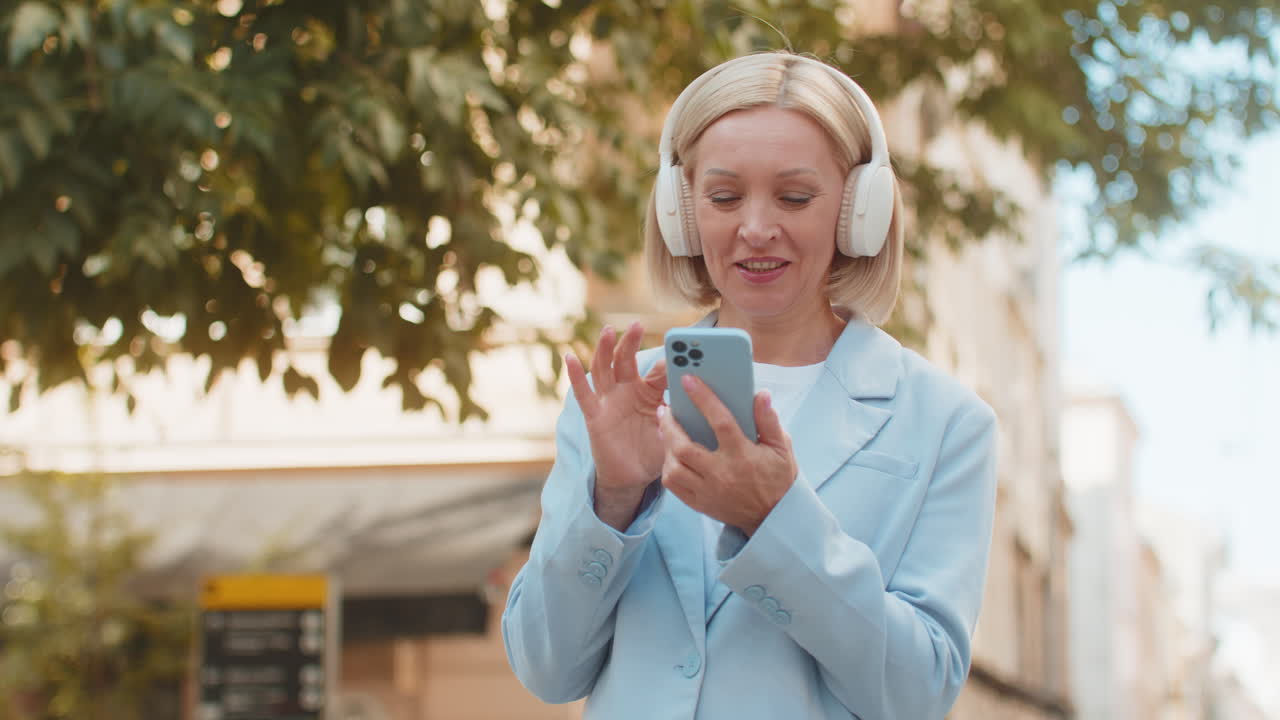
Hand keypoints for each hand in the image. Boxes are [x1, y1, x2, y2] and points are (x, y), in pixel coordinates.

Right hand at [565, 322, 667, 529]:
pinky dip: (575, 376)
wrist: (633, 478)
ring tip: (608, 331)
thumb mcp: (673, 430)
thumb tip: (699, 400)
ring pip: (604, 370)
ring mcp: (609, 401)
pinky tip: (570, 358)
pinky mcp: (595, 416)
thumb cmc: (655, 450)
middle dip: (630, 342)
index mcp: (650, 392)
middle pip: (626, 360)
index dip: (668, 363)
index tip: (680, 352)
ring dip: (604, 350)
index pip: (658, 371)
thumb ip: (682, 414)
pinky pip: (584, 395)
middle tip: (638, 324)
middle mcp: (627, 391)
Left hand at [657, 375, 797, 534]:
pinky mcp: (700, 504)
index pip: (720, 422)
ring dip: (666, 446)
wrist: (773, 518)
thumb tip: (760, 394)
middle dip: (669, 425)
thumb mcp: (782, 448)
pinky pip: (674, 486)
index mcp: (743, 456)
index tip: (689, 380)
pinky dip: (668, 467)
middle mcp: (722, 474)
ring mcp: (708, 491)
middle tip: (664, 409)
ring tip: (665, 430)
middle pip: (684, 448)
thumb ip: (768, 420)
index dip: (703, 398)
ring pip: (674, 468)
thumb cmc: (777, 478)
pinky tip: (670, 454)